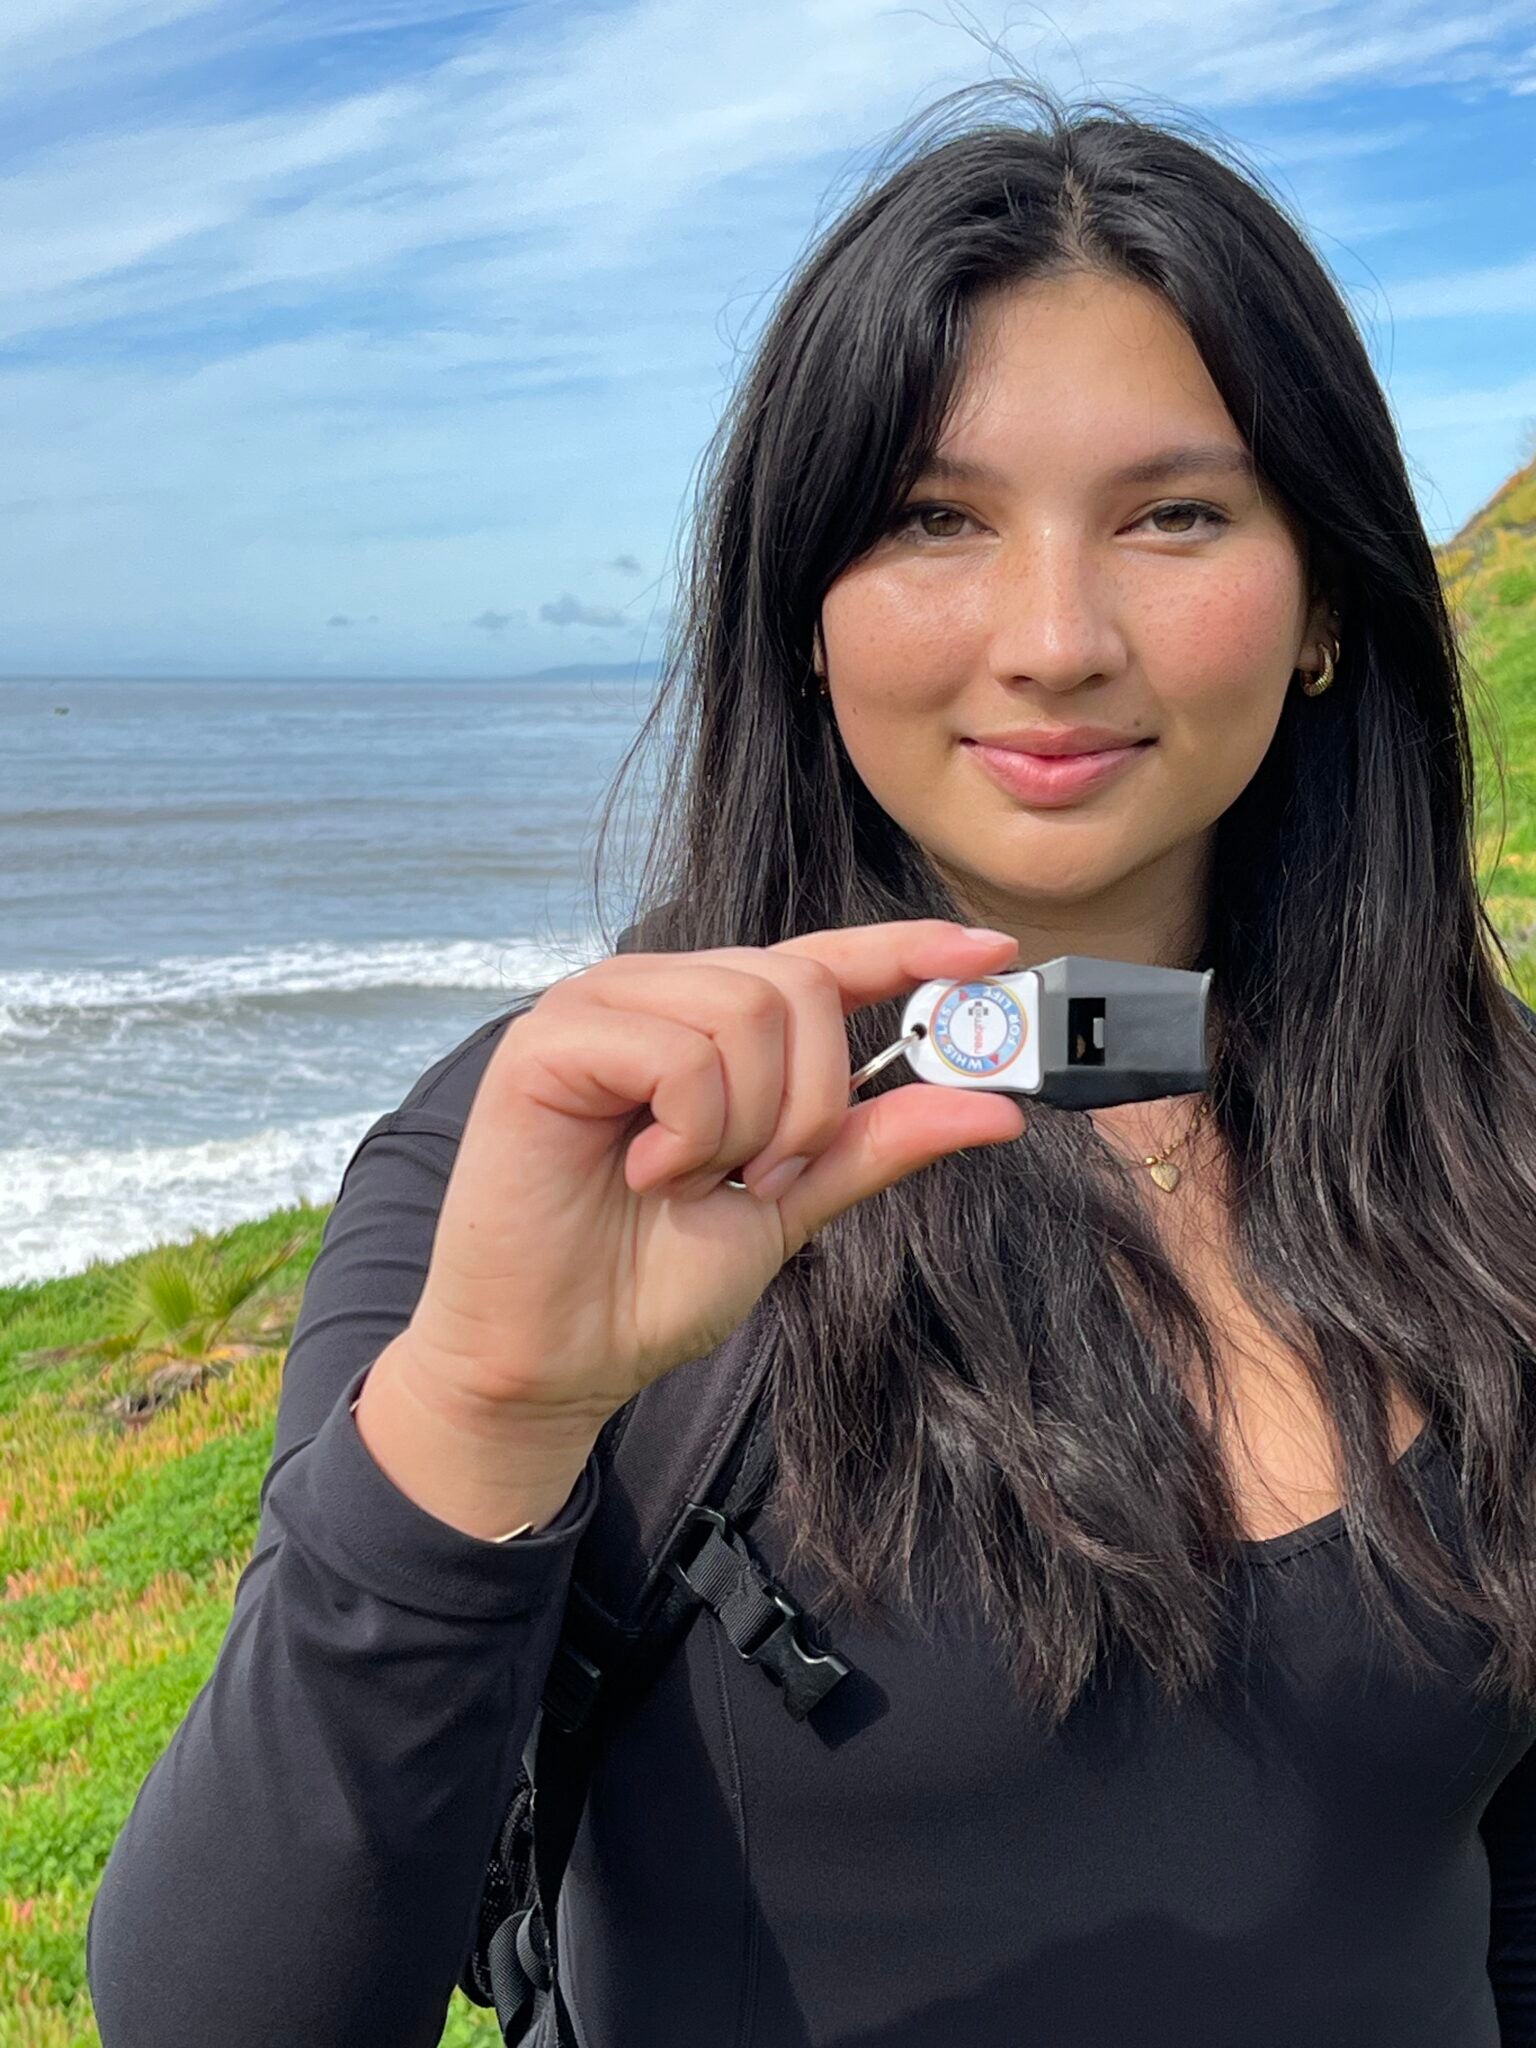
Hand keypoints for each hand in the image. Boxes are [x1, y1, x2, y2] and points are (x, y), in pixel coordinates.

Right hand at [400, 920, 1027, 1431]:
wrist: (555, 1360)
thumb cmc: (647, 1282)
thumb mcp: (791, 1207)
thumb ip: (875, 1144)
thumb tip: (995, 1107)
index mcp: (710, 1022)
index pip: (822, 959)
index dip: (908, 948)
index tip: (994, 950)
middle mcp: (656, 994)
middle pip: (800, 986)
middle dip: (812, 1102)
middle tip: (759, 1177)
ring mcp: (598, 1006)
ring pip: (749, 1011)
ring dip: (747, 1126)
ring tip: (687, 1180)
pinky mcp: (548, 1039)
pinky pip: (680, 1053)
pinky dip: (690, 1132)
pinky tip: (644, 1173)